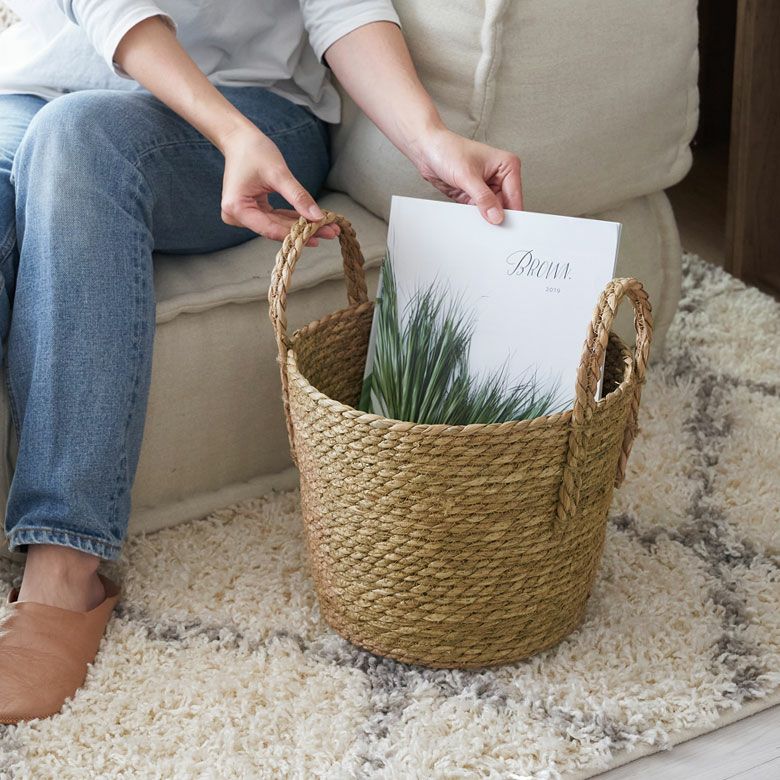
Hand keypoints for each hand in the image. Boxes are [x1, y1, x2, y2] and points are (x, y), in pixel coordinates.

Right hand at [219, 124, 338, 246]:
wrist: (239, 139)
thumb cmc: (254, 151)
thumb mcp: (278, 173)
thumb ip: (298, 196)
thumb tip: (317, 217)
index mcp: (237, 209)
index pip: (270, 228)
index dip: (295, 234)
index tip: (318, 236)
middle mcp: (237, 216)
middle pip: (275, 229)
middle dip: (303, 231)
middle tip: (330, 232)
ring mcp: (244, 215)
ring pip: (277, 225)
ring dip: (301, 226)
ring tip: (327, 228)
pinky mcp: (252, 210)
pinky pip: (275, 218)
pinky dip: (293, 218)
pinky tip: (312, 221)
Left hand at [409, 127, 522, 223]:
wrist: (427, 150)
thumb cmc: (448, 150)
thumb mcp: (467, 176)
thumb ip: (483, 198)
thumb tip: (497, 216)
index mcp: (507, 166)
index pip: (515, 197)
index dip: (511, 214)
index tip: (505, 228)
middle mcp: (500, 177)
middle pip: (506, 207)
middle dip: (497, 218)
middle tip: (490, 229)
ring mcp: (487, 188)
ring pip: (493, 212)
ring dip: (485, 219)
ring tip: (474, 216)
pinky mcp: (475, 196)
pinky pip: (479, 212)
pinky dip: (475, 217)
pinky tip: (469, 217)